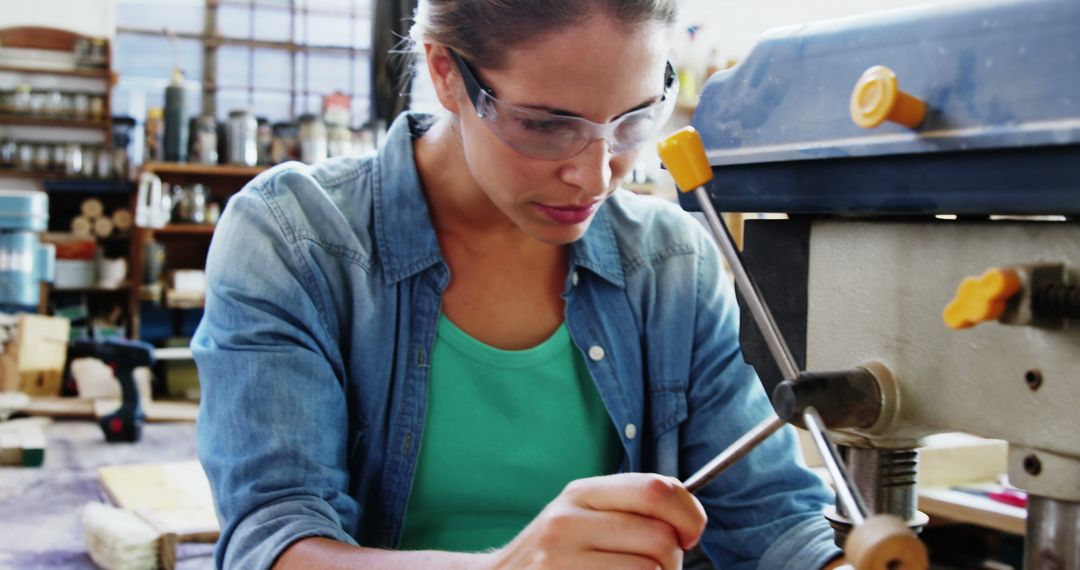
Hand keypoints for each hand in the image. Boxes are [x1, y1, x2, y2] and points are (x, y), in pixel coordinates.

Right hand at [482, 473, 706, 569]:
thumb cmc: (555, 554)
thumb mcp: (583, 516)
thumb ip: (629, 507)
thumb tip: (690, 518)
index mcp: (580, 493)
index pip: (656, 490)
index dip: (688, 513)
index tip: (691, 533)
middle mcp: (567, 522)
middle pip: (660, 538)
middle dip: (674, 559)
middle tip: (659, 567)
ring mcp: (560, 560)